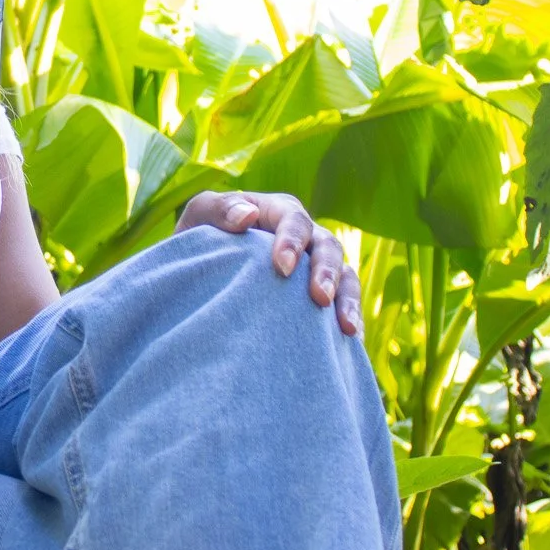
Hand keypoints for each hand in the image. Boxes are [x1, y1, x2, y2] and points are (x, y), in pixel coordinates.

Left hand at [175, 190, 360, 335]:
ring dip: (347, 299)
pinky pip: (345, 303)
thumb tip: (247, 216)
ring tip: (346, 327)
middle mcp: (304, 235)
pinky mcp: (320, 293)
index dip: (292, 241)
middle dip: (326, 272)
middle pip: (328, 246)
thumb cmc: (200, 236)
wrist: (198, 269)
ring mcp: (315, 264)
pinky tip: (351, 340)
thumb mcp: (200, 216)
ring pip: (345, 275)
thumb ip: (218, 209)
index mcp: (277, 211)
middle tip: (320, 298)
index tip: (282, 268)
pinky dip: (351, 318)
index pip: (294, 220)